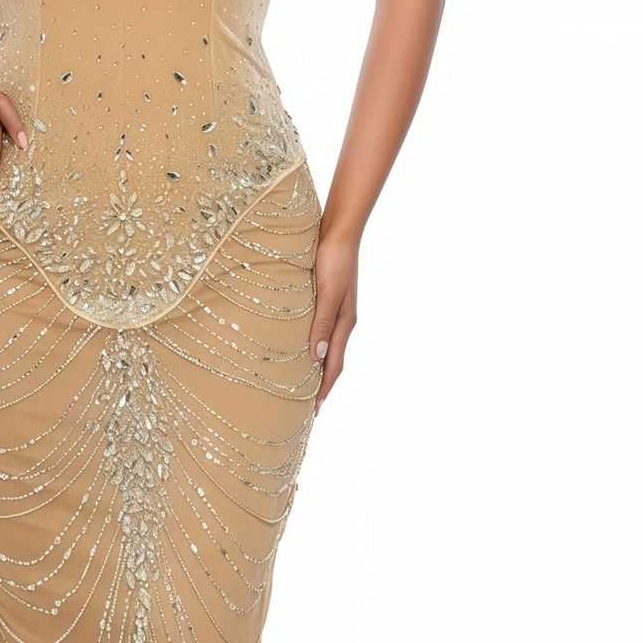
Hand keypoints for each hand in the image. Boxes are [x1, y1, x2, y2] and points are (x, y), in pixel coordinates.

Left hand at [308, 230, 359, 408]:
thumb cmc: (333, 259)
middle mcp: (341, 321)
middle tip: (306, 408)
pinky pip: (318, 332)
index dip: (324, 389)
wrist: (338, 231)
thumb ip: (323, 323)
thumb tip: (316, 357)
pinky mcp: (325, 301)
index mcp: (344, 323)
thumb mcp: (328, 292)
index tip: (314, 411)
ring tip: (300, 386)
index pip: (334, 365)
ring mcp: (335, 312)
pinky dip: (311, 348)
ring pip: (325, 348)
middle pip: (331, 361)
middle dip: (321, 386)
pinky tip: (298, 350)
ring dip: (315, 369)